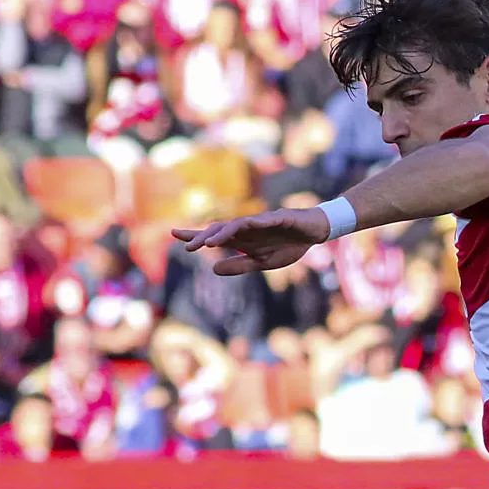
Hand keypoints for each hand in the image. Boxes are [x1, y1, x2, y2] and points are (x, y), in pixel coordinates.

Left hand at [173, 208, 330, 274]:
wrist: (313, 233)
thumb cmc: (288, 245)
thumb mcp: (263, 262)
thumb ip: (239, 265)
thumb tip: (213, 270)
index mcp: (242, 240)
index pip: (214, 236)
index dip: (196, 236)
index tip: (175, 236)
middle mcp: (247, 229)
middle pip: (219, 230)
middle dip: (202, 236)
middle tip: (186, 245)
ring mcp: (261, 222)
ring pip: (236, 225)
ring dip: (222, 233)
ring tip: (209, 243)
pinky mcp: (279, 218)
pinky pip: (264, 220)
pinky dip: (253, 223)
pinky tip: (243, 227)